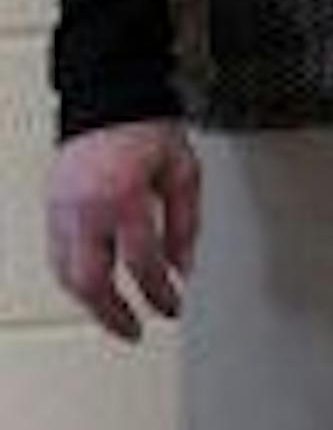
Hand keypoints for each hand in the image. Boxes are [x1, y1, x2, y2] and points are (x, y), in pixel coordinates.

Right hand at [46, 122, 199, 342]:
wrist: (110, 99)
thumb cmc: (149, 130)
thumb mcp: (184, 173)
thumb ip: (185, 225)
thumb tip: (182, 269)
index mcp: (125, 198)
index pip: (142, 265)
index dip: (159, 294)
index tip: (172, 307)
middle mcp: (87, 209)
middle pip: (92, 282)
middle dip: (114, 314)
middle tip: (134, 330)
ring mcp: (62, 210)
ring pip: (67, 275)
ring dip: (92, 302)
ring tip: (114, 314)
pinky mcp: (50, 208)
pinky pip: (57, 256)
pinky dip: (75, 279)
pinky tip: (94, 286)